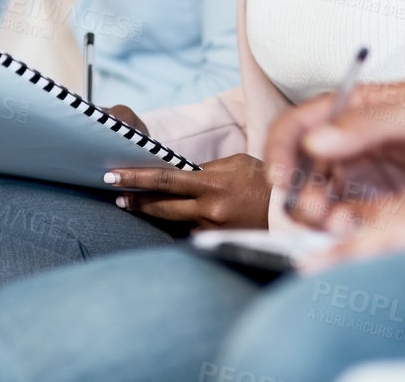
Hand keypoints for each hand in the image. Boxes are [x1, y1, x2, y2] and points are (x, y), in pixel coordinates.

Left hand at [105, 152, 270, 229]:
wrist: (291, 211)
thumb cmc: (265, 181)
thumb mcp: (237, 164)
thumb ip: (207, 169)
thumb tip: (181, 172)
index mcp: (213, 183)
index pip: (166, 179)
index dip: (137, 178)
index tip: (113, 176)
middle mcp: (209, 208)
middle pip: (162, 205)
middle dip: (137, 200)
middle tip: (117, 196)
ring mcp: (212, 228)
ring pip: (176, 220)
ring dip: (157, 212)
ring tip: (137, 205)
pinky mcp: (217, 241)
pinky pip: (192, 230)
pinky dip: (183, 223)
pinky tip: (178, 217)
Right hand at [265, 83, 404, 229]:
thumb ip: (371, 123)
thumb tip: (317, 140)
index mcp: (357, 109)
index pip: (299, 123)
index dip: (280, 147)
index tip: (281, 176)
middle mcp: (353, 145)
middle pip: (298, 168)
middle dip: (297, 190)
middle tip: (319, 207)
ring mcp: (364, 180)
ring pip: (315, 201)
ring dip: (316, 215)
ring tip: (341, 220)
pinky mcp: (379, 214)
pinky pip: (342, 227)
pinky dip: (337, 234)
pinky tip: (355, 230)